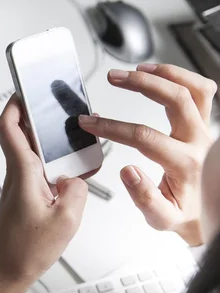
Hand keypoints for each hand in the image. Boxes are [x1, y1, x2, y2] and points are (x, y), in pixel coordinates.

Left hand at [0, 95, 87, 292]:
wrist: (4, 274)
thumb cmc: (25, 251)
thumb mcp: (66, 219)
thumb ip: (76, 190)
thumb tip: (74, 178)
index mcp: (23, 173)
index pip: (8, 127)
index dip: (14, 103)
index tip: (25, 88)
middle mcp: (16, 176)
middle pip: (19, 136)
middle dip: (35, 118)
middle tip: (56, 110)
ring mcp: (18, 189)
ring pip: (29, 155)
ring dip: (46, 145)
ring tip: (71, 142)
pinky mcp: (22, 200)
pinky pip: (36, 175)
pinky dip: (51, 168)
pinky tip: (70, 177)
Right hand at [78, 64, 216, 245]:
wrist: (210, 215)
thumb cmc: (184, 216)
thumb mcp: (161, 219)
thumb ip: (144, 197)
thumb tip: (127, 171)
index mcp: (184, 165)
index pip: (144, 137)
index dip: (112, 127)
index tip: (89, 122)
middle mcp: (199, 143)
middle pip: (175, 99)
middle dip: (141, 84)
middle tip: (114, 77)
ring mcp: (205, 131)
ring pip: (195, 89)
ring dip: (166, 73)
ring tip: (137, 68)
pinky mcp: (205, 125)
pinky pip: (201, 92)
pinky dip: (181, 77)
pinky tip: (158, 75)